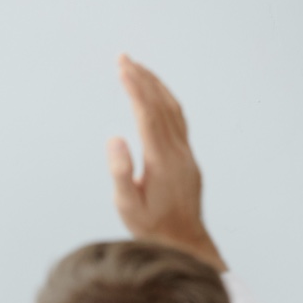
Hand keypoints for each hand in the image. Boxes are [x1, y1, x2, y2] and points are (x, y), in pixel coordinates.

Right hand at [108, 54, 225, 270]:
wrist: (185, 244)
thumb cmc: (151, 229)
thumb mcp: (127, 207)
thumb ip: (121, 172)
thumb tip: (115, 138)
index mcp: (161, 160)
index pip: (147, 114)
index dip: (134, 88)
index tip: (122, 67)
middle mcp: (178, 152)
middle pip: (161, 105)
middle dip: (143, 79)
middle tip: (125, 58)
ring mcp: (186, 154)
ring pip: (173, 110)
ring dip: (156, 86)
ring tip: (139, 69)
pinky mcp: (188, 159)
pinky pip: (178, 120)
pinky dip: (166, 101)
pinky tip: (157, 97)